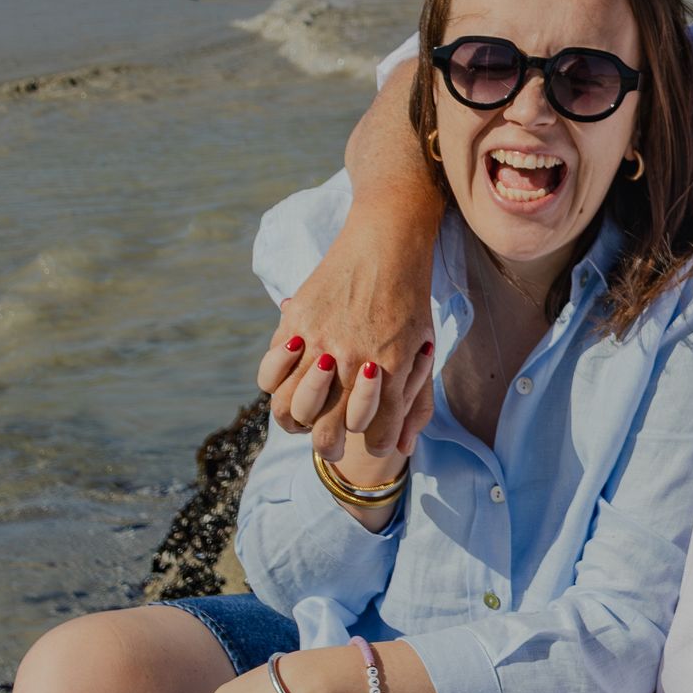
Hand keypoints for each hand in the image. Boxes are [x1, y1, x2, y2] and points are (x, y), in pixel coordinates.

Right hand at [256, 225, 436, 463]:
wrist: (386, 243)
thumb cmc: (410, 298)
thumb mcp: (422, 350)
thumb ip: (416, 403)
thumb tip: (402, 449)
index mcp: (391, 373)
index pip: (374, 436)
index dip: (372, 445)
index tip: (369, 441)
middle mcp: (354, 364)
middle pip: (328, 434)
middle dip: (331, 448)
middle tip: (332, 446)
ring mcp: (321, 344)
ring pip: (293, 410)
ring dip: (300, 422)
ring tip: (305, 418)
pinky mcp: (297, 324)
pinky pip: (270, 374)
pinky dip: (277, 383)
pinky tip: (292, 375)